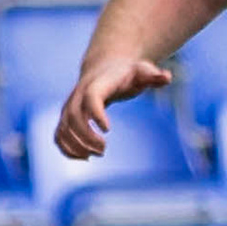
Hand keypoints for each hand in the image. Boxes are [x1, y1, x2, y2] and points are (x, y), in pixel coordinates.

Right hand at [54, 55, 171, 158]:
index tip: (108, 129)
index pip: (91, 97)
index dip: (96, 113)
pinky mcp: (67, 117)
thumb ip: (154, 75)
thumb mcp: (143, 71)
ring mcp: (70, 106)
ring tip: (95, 155)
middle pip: (73, 116)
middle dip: (85, 136)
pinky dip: (67, 148)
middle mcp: (78, 95)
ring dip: (76, 145)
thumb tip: (166, 77)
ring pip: (64, 127)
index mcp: (98, 84)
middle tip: (103, 150)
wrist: (105, 67)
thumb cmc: (127, 72)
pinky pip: (60, 134)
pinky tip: (83, 158)